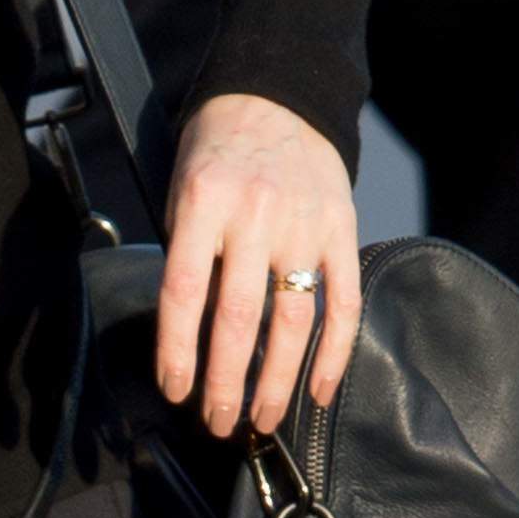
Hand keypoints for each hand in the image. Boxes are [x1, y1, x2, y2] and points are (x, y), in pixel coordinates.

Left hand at [155, 92, 361, 439]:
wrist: (277, 95)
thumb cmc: (217, 148)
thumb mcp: (181, 186)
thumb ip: (186, 250)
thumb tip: (187, 331)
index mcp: (204, 202)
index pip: (185, 291)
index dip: (178, 350)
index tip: (175, 390)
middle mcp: (256, 215)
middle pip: (240, 317)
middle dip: (226, 382)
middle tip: (217, 422)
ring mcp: (305, 225)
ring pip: (294, 321)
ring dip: (277, 380)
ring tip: (262, 418)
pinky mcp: (343, 230)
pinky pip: (343, 304)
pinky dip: (333, 354)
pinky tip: (318, 390)